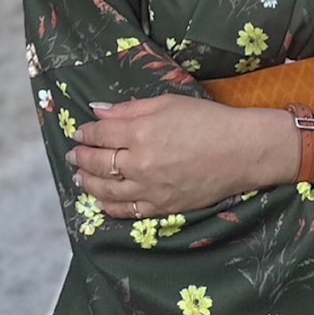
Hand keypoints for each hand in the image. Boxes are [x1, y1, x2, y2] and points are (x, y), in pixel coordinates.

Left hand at [66, 94, 281, 218]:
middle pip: (100, 163)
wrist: (241, 151)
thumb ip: (129, 109)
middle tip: (73, 155)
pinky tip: (102, 200)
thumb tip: (97, 111)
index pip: (101, 134)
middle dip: (82, 158)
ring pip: (107, 190)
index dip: (87, 133)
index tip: (80, 132)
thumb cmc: (206, 119)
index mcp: (140, 133)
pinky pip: (127, 211)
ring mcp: (150, 189)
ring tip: (80, 178)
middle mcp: (140, 163)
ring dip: (89, 183)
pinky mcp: (162, 208)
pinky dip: (109, 206)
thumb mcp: (167, 103)